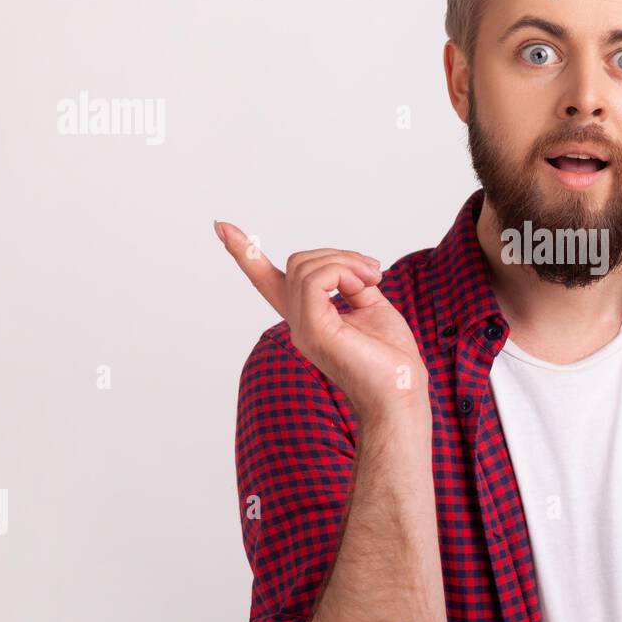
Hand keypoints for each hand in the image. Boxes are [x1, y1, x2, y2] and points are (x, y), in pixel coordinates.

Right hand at [215, 220, 429, 430]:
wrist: (400, 395)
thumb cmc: (392, 359)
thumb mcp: (372, 306)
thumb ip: (353, 283)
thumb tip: (347, 265)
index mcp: (309, 318)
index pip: (268, 282)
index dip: (245, 254)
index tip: (221, 226)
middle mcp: (298, 323)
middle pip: (298, 262)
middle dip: (339, 255)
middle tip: (373, 273)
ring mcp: (302, 327)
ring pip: (306, 265)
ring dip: (347, 261)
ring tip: (373, 278)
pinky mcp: (313, 328)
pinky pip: (318, 277)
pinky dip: (345, 270)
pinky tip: (366, 284)